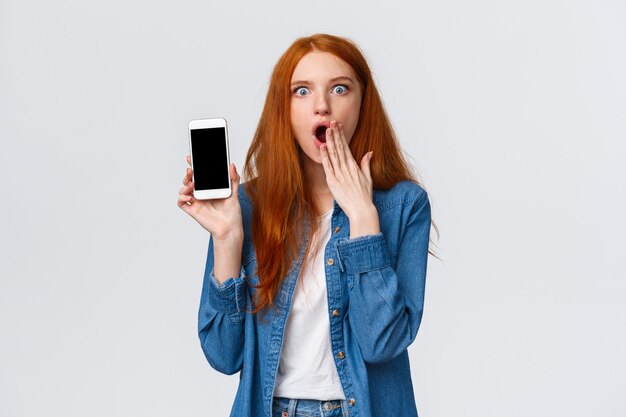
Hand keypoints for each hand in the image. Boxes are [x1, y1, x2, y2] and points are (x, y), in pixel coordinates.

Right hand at [177, 155, 243, 241]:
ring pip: (183, 190)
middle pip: (189, 180)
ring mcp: (196, 202)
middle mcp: (201, 194)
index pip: (199, 174)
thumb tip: (231, 165)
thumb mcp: (234, 193)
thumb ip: (233, 179)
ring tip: (192, 185)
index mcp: (209, 188)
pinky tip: (188, 196)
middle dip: (188, 174)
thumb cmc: (232, 213)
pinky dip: (181, 198)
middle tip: (191, 171)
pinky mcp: (193, 210)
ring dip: (184, 185)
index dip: (194, 166)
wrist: (230, 228)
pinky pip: (181, 203)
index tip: (191, 158)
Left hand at [320, 121, 379, 237]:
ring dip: (330, 141)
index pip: (346, 147)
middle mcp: (346, 168)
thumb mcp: (368, 178)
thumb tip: (370, 153)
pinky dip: (325, 156)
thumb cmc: (364, 197)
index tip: (338, 126)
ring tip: (326, 129)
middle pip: (340, 148)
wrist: (361, 210)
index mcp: (354, 167)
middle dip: (335, 134)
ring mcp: (340, 174)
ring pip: (334, 154)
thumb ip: (366, 164)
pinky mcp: (333, 182)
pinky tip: (322, 146)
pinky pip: (328, 166)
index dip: (342, 136)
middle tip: (331, 122)